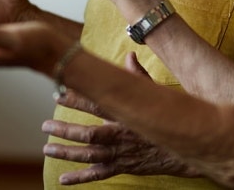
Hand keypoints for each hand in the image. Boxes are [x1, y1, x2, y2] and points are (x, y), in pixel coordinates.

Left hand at [43, 53, 198, 183]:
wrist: (187, 149)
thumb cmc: (170, 119)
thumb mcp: (158, 96)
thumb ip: (139, 78)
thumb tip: (129, 56)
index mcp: (128, 114)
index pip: (99, 104)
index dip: (77, 98)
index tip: (58, 93)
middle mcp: (122, 135)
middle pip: (88, 133)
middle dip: (65, 129)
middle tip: (45, 124)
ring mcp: (121, 153)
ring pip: (89, 154)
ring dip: (67, 152)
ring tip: (48, 148)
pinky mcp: (123, 167)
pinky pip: (99, 174)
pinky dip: (80, 178)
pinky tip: (63, 180)